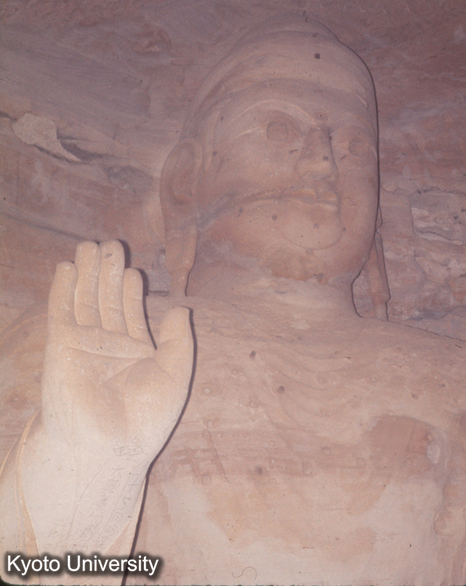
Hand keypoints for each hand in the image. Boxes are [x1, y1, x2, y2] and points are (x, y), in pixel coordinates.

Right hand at [43, 239, 193, 461]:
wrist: (109, 444)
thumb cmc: (145, 418)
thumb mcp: (174, 373)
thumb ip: (178, 339)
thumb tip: (181, 308)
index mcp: (135, 352)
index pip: (131, 312)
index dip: (131, 290)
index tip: (134, 271)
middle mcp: (108, 345)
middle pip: (107, 300)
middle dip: (108, 273)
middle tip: (111, 245)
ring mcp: (84, 345)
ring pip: (85, 300)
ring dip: (87, 273)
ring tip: (89, 245)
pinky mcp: (62, 345)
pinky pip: (61, 310)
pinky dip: (64, 288)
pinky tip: (68, 267)